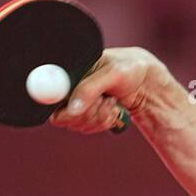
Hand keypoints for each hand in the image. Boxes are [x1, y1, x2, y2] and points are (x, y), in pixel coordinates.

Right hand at [48, 47, 163, 133]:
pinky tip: (113, 109)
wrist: (146, 81)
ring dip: (99, 117)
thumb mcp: (112, 73)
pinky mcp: (87, 115)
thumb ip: (89, 89)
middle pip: (61, 116)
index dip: (64, 105)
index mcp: (68, 72)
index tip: (85, 104)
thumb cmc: (129, 68)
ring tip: (112, 100)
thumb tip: (71, 110)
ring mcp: (77, 104)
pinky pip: (88, 128)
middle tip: (104, 99)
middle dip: (88, 112)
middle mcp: (68, 89)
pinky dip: (104, 122)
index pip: (49, 95)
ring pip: (76, 124)